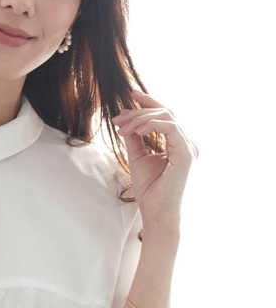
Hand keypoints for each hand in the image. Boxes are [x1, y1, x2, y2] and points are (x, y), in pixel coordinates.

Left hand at [113, 90, 196, 232]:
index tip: (131, 94)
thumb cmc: (150, 190)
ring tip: (123, 128)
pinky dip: (152, 125)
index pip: (165, 116)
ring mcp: (188, 148)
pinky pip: (170, 128)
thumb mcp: (137, 157)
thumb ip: (134, 137)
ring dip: (141, 119)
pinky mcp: (186, 154)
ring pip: (167, 117)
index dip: (149, 102)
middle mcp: (186, 143)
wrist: (156, 213)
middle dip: (139, 112)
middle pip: (165, 113)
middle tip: (117, 119)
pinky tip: (136, 130)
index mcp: (177, 144)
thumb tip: (125, 118)